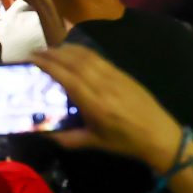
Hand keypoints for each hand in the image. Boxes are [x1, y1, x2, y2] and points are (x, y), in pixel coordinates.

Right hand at [31, 43, 183, 168]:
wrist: (160, 135)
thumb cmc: (126, 142)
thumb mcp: (96, 143)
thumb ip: (69, 138)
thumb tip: (45, 134)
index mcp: (95, 104)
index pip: (67, 77)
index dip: (48, 65)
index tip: (32, 59)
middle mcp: (102, 85)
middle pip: (73, 61)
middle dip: (52, 53)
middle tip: (35, 52)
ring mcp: (114, 76)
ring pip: (85, 56)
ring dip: (65, 49)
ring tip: (50, 50)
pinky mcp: (122, 73)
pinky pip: (98, 57)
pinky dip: (81, 51)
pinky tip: (72, 51)